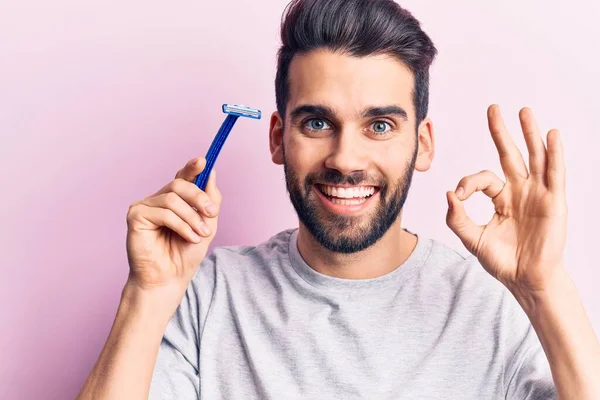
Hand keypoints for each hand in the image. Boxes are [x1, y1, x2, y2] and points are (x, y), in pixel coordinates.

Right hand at [125, 157, 220, 293]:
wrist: (170, 279)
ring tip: (199, 233)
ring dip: (191, 217)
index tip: (203, 161)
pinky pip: (163, 212)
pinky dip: (180, 225)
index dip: (192, 167)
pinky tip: (188, 237)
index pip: (182, 177)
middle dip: (199, 197)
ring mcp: (144, 206)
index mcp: (174, 199)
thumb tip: (210, 172)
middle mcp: (157, 199)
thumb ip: (210, 199)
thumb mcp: (207, 224)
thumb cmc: (185, 254)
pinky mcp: (135, 216)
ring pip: (172, 199)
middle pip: (179, 184)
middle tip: (211, 213)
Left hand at [446, 105, 567, 292]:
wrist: (526, 280)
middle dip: (501, 131)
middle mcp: (520, 191)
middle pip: (510, 154)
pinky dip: (553, 153)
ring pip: (534, 157)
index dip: (468, 183)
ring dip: (530, 133)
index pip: (483, 178)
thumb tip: (447, 193)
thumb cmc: (503, 261)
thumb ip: (457, 218)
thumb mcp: (472, 239)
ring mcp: (538, 194)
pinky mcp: (553, 201)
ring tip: (524, 111)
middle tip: (493, 108)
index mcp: (501, 198)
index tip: (458, 195)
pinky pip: (554, 173)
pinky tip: (551, 135)